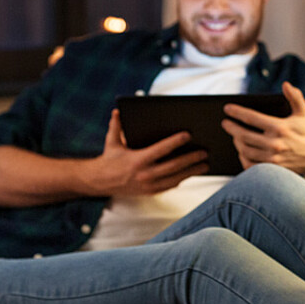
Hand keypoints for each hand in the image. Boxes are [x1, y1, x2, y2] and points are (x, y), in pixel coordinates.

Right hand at [82, 110, 209, 195]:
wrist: (99, 183)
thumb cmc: (109, 160)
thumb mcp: (111, 142)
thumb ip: (116, 126)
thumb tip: (118, 111)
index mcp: (137, 160)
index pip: (161, 150)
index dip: (175, 142)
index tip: (188, 135)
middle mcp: (145, 174)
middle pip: (174, 167)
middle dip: (191, 159)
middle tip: (205, 152)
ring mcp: (149, 185)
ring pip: (176, 179)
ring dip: (191, 172)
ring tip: (205, 164)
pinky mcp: (151, 192)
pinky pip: (170, 186)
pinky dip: (182, 179)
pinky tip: (191, 172)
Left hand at [222, 82, 304, 172]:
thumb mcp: (303, 111)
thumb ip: (295, 97)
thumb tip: (286, 84)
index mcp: (279, 127)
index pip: (251, 118)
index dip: (237, 112)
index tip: (227, 109)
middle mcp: (274, 143)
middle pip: (244, 136)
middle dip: (231, 128)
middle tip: (225, 124)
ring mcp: (272, 158)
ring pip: (245, 151)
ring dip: (236, 143)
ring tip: (234, 136)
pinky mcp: (273, 169)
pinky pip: (251, 165)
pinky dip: (243, 158)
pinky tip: (241, 152)